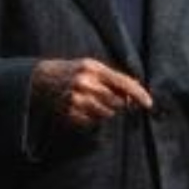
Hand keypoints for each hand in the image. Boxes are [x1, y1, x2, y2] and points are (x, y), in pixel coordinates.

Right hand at [31, 58, 153, 130]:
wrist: (39, 79)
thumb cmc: (71, 71)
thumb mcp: (91, 67)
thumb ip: (112, 78)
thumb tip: (135, 94)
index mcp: (92, 68)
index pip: (123, 83)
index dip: (139, 94)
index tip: (148, 104)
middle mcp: (84, 84)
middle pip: (117, 102)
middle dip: (120, 103)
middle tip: (114, 100)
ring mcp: (75, 100)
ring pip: (106, 113)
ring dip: (107, 111)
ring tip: (95, 103)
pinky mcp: (69, 113)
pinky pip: (92, 122)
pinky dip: (93, 118)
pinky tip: (83, 108)